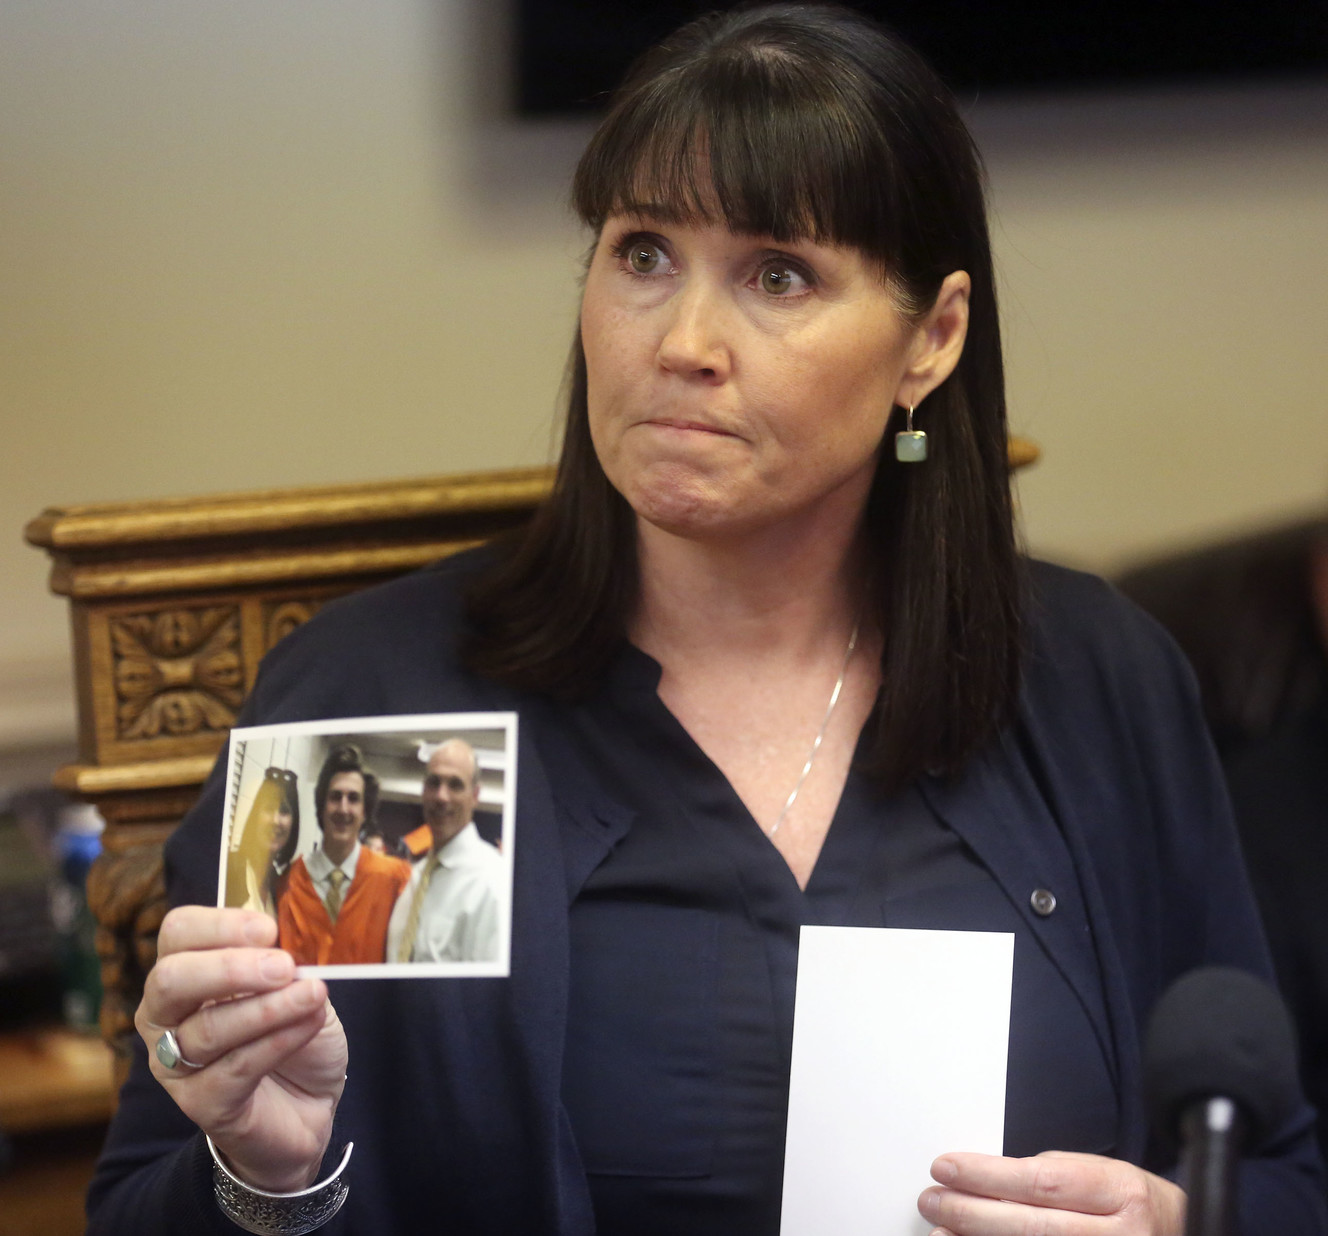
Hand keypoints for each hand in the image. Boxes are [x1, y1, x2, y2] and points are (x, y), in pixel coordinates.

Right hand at [135, 906, 347, 1191]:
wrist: (308, 1100)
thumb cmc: (293, 1030)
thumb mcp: (296, 983)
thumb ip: (286, 961)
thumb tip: (293, 939)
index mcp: (185, 969)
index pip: (179, 933)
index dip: (221, 925)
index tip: (270, 929)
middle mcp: (165, 1016)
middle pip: (171, 980)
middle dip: (231, 969)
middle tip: (284, 966)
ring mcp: (175, 1063)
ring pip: (208, 1029)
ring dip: (268, 1009)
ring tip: (314, 995)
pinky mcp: (200, 1104)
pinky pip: (235, 1068)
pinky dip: (278, 1041)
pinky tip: (309, 1025)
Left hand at [918, 1150, 1185, 1234]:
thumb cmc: (1134, 1208)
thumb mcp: (1106, 1175)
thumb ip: (1054, 1175)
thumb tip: (989, 1180)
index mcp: (1122, 1195)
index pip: (1041, 1183)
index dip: (987, 1176)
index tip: (946, 1167)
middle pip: (1030, 1226)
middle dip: (970, 1213)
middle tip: (932, 1201)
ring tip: (940, 1234)